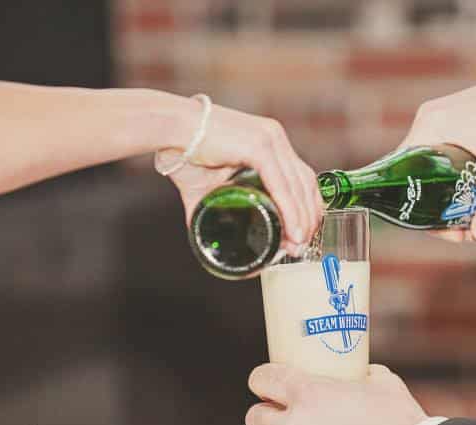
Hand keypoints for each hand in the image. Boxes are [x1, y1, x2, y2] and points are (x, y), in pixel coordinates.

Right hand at [167, 103, 322, 250]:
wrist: (166, 130)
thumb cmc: (182, 153)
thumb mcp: (207, 187)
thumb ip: (213, 208)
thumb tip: (204, 235)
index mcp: (270, 142)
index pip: (301, 177)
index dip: (307, 207)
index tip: (303, 232)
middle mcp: (275, 137)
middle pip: (306, 182)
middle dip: (308, 217)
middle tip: (301, 244)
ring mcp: (269, 139)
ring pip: (298, 185)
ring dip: (302, 218)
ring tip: (298, 243)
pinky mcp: (258, 145)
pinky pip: (281, 183)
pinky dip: (290, 209)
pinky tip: (292, 229)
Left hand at [245, 364, 427, 424]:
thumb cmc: (403, 421)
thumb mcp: (381, 381)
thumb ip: (358, 375)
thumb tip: (355, 373)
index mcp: (306, 393)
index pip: (261, 379)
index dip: (263, 382)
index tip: (268, 388)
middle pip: (253, 420)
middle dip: (266, 419)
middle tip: (284, 423)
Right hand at [400, 58, 475, 241]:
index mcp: (430, 124)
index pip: (404, 171)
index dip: (416, 205)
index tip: (439, 225)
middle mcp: (430, 118)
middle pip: (418, 172)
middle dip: (437, 204)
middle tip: (458, 228)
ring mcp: (444, 116)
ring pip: (434, 165)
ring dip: (447, 191)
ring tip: (471, 215)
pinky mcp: (460, 119)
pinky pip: (446, 153)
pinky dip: (455, 174)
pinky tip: (473, 191)